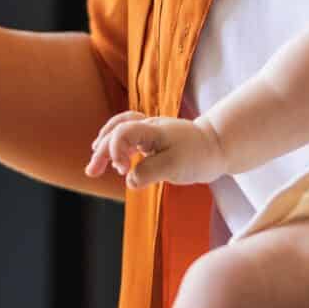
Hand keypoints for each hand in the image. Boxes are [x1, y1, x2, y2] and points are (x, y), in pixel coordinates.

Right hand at [85, 111, 225, 187]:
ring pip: (118, 132)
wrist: (216, 146)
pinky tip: (114, 160)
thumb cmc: (198, 155)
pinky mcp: (152, 140)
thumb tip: (129, 180)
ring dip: (104, 147)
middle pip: (115, 132)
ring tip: (94, 166)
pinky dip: (116, 146)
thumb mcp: (175, 167)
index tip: (123, 170)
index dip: (115, 149)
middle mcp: (147, 127)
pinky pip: (127, 137)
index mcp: (152, 130)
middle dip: (101, 151)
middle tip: (92, 172)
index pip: (123, 131)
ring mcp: (149, 132)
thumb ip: (149, 172)